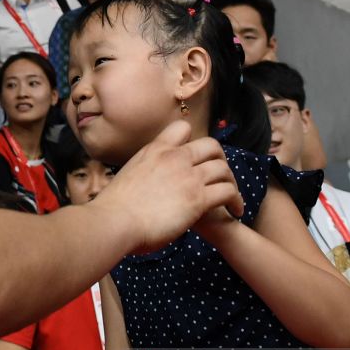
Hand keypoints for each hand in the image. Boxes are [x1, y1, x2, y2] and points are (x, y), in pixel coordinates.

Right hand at [91, 121, 242, 254]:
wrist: (114, 220)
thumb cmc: (114, 207)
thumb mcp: (128, 175)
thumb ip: (144, 172)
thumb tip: (145, 183)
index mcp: (154, 150)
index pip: (182, 129)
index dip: (193, 141)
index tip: (195, 156)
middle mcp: (174, 158)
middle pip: (212, 146)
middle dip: (221, 160)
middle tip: (221, 177)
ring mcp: (188, 177)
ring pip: (224, 169)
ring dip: (232, 183)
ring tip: (233, 199)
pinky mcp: (198, 199)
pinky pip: (229, 192)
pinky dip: (236, 201)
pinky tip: (234, 212)